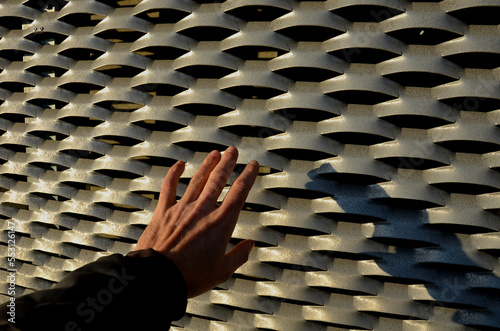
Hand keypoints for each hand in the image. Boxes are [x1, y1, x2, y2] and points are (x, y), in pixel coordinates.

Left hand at [136, 146, 258, 297]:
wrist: (158, 277)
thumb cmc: (191, 277)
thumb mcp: (222, 271)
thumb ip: (239, 256)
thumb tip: (250, 245)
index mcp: (221, 223)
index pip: (239, 192)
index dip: (248, 176)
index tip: (253, 165)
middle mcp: (203, 210)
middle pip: (218, 179)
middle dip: (228, 163)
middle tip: (233, 151)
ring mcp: (182, 208)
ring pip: (198, 179)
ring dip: (207, 164)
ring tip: (215, 153)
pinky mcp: (164, 211)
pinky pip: (169, 187)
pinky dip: (174, 174)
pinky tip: (179, 164)